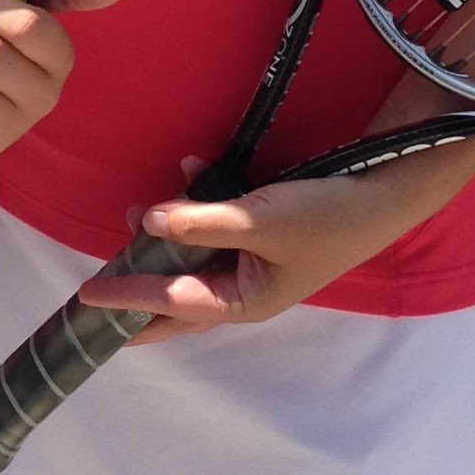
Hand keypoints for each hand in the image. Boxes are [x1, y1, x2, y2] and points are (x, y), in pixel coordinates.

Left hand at [79, 134, 474, 337]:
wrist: (387, 191)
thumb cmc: (328, 215)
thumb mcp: (260, 218)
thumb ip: (201, 220)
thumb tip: (147, 221)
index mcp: (246, 301)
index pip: (173, 305)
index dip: (128, 298)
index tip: (87, 295)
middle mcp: (246, 289)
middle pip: (178, 297)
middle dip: (138, 288)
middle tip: (95, 288)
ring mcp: (255, 262)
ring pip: (194, 258)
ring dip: (166, 237)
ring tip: (133, 214)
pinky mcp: (264, 233)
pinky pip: (218, 227)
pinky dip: (201, 204)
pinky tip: (192, 169)